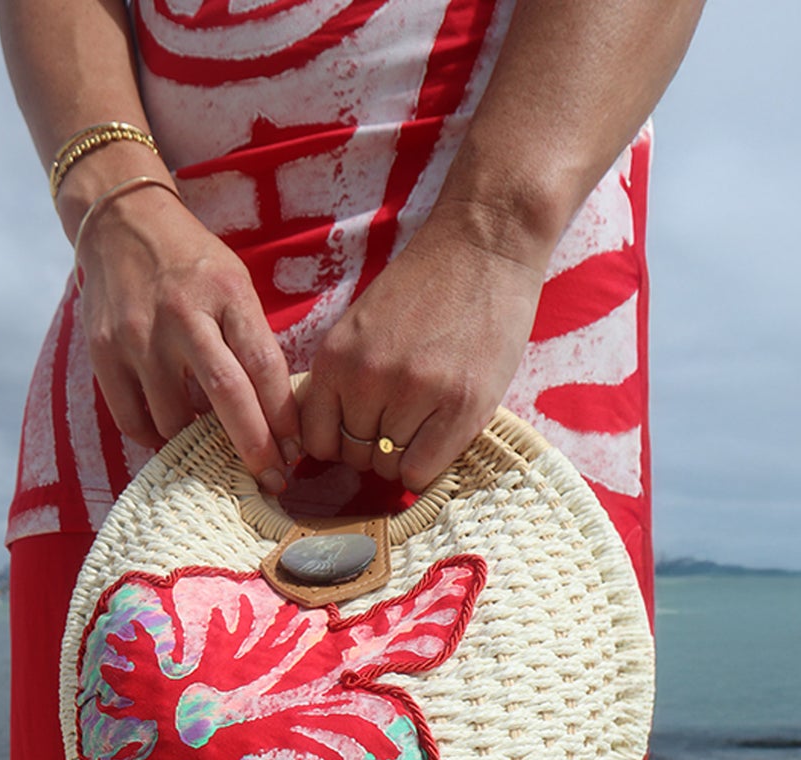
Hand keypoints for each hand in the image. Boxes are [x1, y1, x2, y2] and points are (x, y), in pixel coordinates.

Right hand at [76, 185, 299, 491]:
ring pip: (175, 419)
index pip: (264, 366)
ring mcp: (138, 336)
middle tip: (273, 479)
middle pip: (226, 396)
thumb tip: (277, 419)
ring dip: (201, 446)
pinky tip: (173, 438)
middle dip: (255, 447)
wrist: (122, 223)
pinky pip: (132, 420)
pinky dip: (157, 440)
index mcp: (226, 293)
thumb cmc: (192, 264)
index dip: (283, 417)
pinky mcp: (103, 353)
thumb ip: (253, 342)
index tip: (295, 450)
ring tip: (217, 452)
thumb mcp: (235, 285)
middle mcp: (181, 315)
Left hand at [300, 204, 548, 490]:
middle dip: (373, 449)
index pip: (317, 440)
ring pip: (389, 468)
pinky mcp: (460, 406)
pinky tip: (441, 437)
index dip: (339, 443)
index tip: (360, 432)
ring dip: (404, 456)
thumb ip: (342, 379)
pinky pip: (422, 472)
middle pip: (354, 457)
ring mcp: (415, 394)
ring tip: (425, 421)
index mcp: (335, 358)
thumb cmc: (422, 288)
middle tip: (401, 421)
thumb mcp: (360, 328)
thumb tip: (329, 440)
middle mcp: (368, 379)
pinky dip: (428, 467)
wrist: (483, 246)